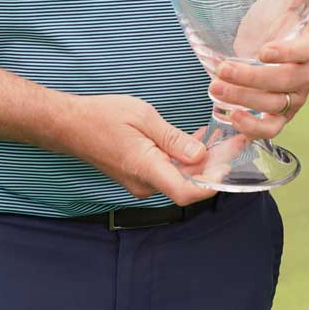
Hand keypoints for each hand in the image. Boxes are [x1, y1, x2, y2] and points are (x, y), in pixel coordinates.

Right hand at [57, 94, 215, 205]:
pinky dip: (186, 159)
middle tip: (237, 141)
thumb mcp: (143, 117)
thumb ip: (173, 139)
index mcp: (145, 168)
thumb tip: (201, 155)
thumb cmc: (103, 116)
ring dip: (203, 161)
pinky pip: (169, 172)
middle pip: (188, 183)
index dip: (211, 185)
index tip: (230, 166)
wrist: (70, 125)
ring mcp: (142, 182)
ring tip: (225, 137)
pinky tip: (199, 140)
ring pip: (180, 177)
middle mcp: (145, 183)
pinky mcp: (140, 175)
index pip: (184, 192)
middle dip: (215, 165)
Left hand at [208, 0, 308, 140]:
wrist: (269, 43)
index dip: (286, 53)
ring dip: (244, 99)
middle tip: (223, 69)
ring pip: (274, 105)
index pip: (305, 52)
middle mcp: (307, 76)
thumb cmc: (277, 22)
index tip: (262, 51)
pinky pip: (271, 129)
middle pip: (285, 81)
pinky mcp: (280, 116)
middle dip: (251, 77)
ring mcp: (294, 98)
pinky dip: (253, 128)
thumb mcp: (286, 3)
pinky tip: (232, 116)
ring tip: (216, 87)